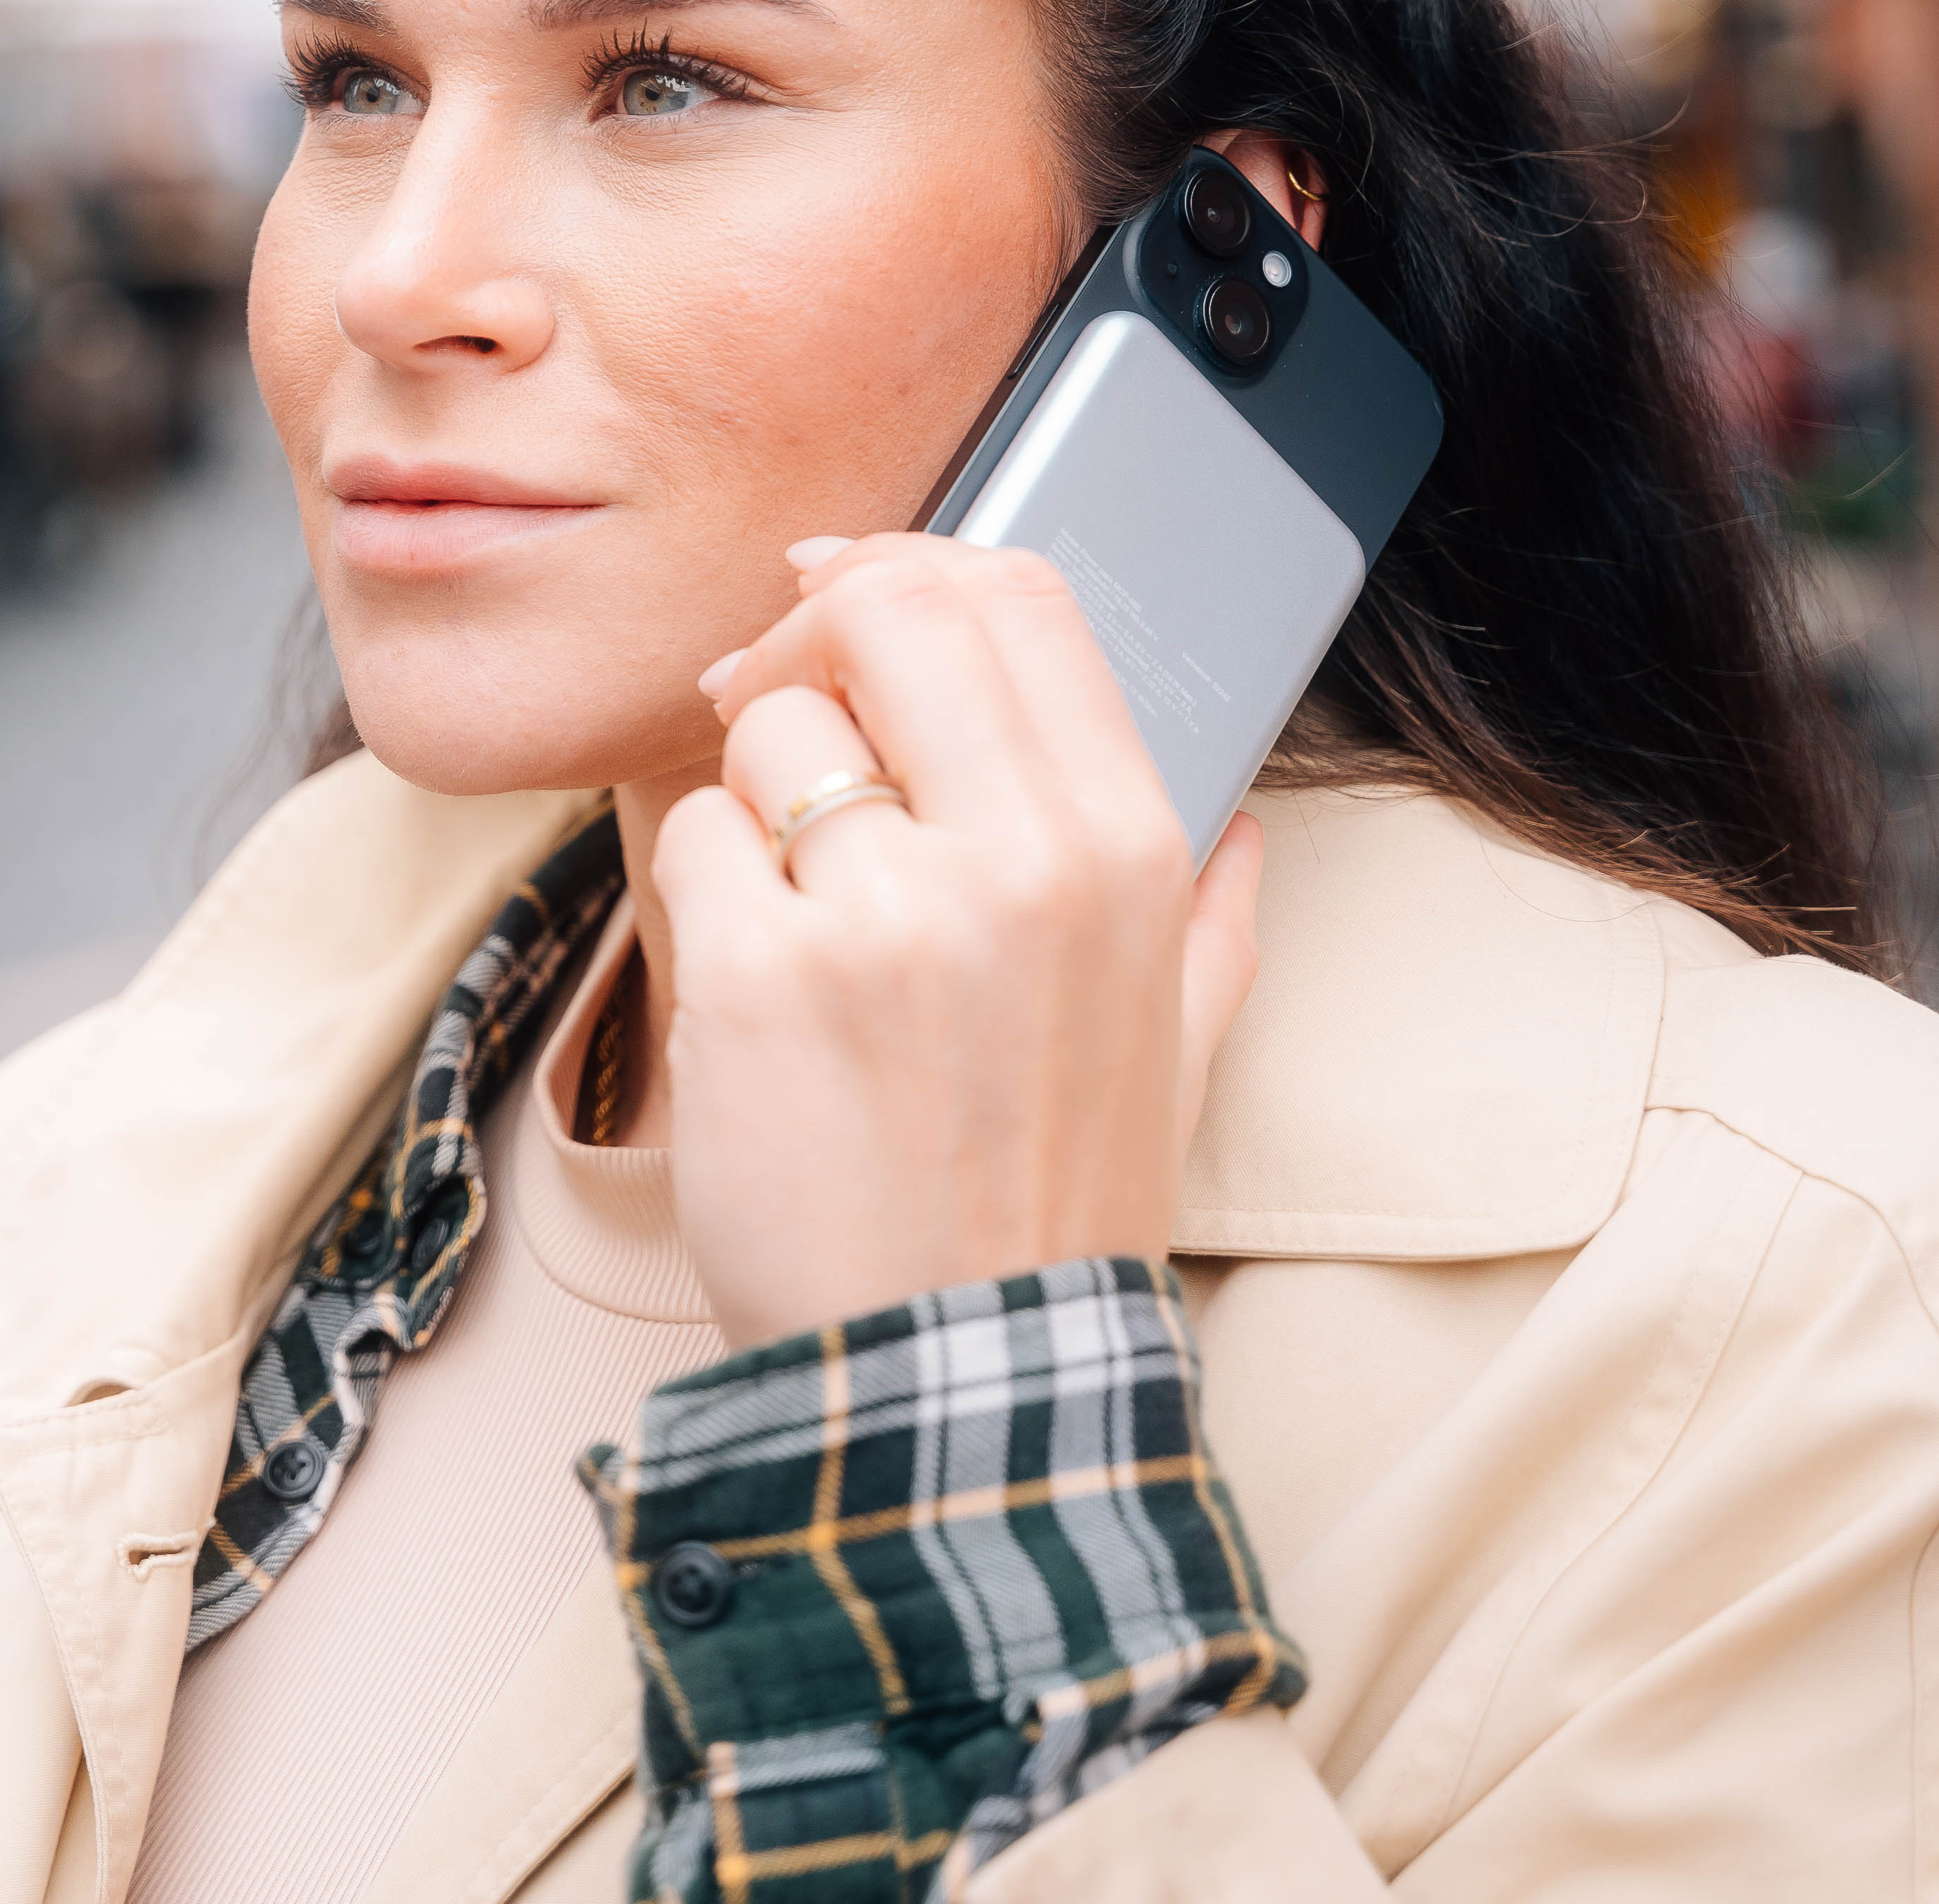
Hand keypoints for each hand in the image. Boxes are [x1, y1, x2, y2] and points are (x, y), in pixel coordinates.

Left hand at [649, 532, 1265, 1349]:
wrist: (959, 1373)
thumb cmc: (1052, 1205)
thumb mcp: (1180, 1050)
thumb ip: (1216, 916)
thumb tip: (1246, 824)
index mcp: (1125, 848)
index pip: (1017, 597)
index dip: (909, 564)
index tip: (842, 591)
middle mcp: (1017, 859)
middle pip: (883, 612)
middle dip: (802, 634)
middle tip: (766, 694)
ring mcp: (885, 914)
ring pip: (766, 730)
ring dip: (749, 797)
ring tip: (786, 908)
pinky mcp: (761, 976)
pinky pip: (693, 839)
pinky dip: (702, 891)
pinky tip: (748, 976)